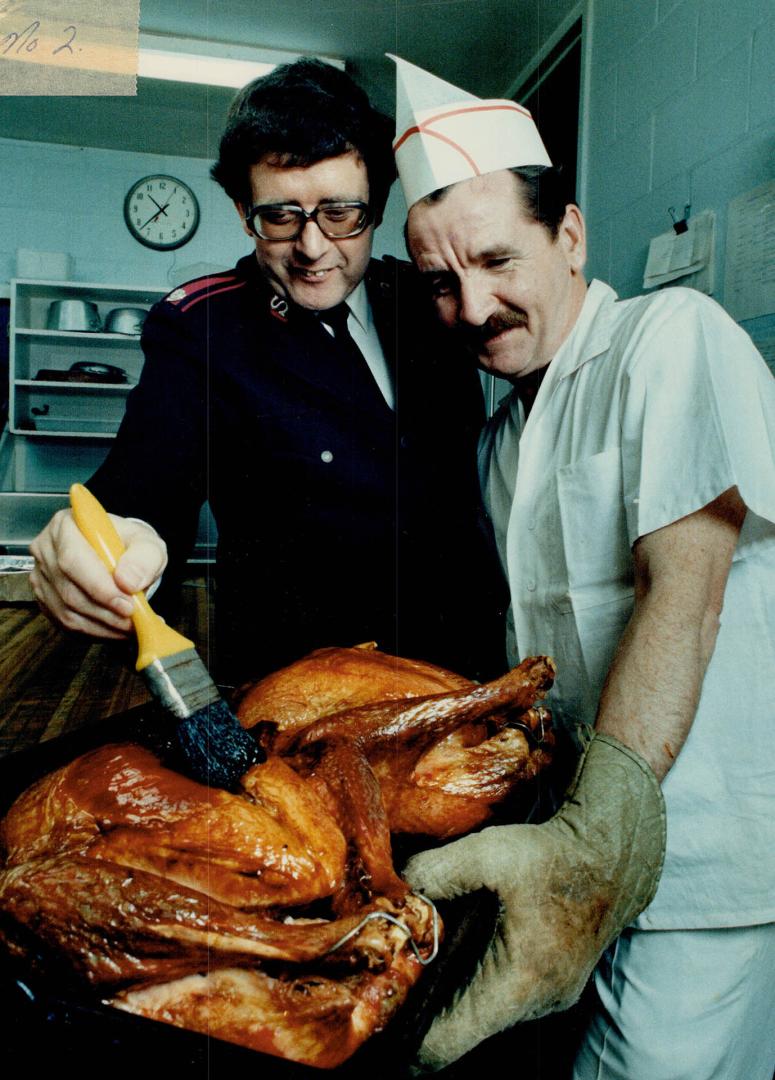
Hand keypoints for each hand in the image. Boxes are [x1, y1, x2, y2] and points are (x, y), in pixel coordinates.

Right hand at [29, 509, 167, 638]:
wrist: (119, 555)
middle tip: (134, 621)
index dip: (100, 586)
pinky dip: (94, 631)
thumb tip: (129, 581)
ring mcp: (41, 577)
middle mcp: (46, 550)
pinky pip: (65, 623)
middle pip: (69, 590)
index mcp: (66, 526)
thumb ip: (145, 557)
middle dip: (105, 611)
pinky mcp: (45, 599)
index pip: (74, 559)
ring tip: (130, 627)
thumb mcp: (147, 542)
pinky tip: (115, 629)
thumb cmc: (128, 545)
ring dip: (102, 626)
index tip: (128, 604)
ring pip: (67, 611)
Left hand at [402, 734, 665, 1071]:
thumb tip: (394, 887)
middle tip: (380, 986)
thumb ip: (437, 870)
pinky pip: (498, 1001)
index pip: (447, 1043)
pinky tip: (446, 956)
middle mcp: (535, 1004)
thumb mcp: (491, 852)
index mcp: (518, 983)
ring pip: (479, 1017)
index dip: (404, 1042)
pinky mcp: (550, 986)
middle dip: (418, 1015)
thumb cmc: (555, 855)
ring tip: (407, 967)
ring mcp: (547, 999)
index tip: (372, 1023)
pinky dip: (469, 987)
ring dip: (445, 999)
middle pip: (460, 1033)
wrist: (614, 853)